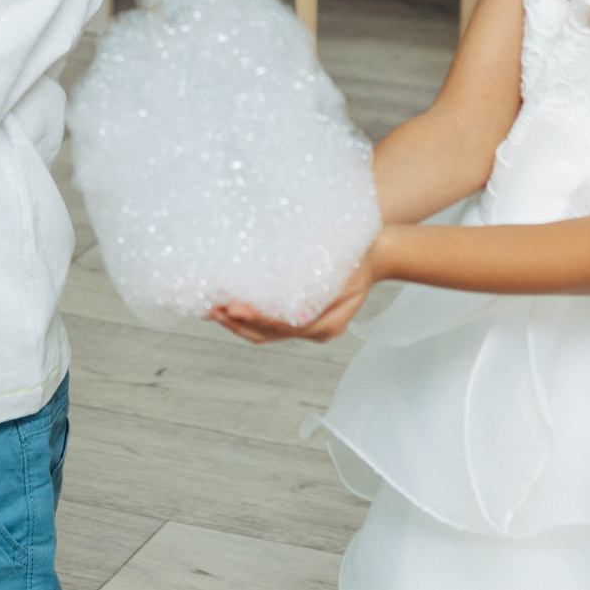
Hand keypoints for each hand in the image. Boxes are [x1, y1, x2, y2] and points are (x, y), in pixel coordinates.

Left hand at [209, 243, 382, 344]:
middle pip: (269, 335)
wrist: (376, 255)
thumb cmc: (358, 259)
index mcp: (328, 323)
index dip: (256, 318)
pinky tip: (231, 308)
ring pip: (266, 335)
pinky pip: (271, 326)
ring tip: (213, 312)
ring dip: (238, 324)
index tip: (233, 308)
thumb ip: (321, 297)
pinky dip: (249, 318)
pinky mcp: (302, 319)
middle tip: (212, 310)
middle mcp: (317, 331)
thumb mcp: (343, 274)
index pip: (283, 326)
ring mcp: (310, 328)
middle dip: (238, 324)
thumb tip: (296, 316)